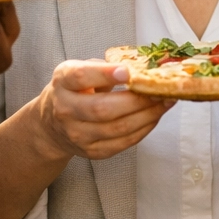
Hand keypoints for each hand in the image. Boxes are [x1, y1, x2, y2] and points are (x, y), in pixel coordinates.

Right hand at [34, 61, 174, 159]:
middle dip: (137, 100)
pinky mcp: (93, 151)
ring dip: (147, 115)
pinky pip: (123, 142)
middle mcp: (66, 110)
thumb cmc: (74, 91)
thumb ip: (104, 68)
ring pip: (117, 128)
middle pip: (103, 109)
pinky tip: (155, 116)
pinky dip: (144, 129)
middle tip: (159, 90)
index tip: (127, 71)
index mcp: (63, 82)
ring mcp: (78, 135)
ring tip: (165, 102)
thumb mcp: (79, 71)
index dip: (104, 74)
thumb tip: (141, 67)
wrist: (52, 124)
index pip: (81, 77)